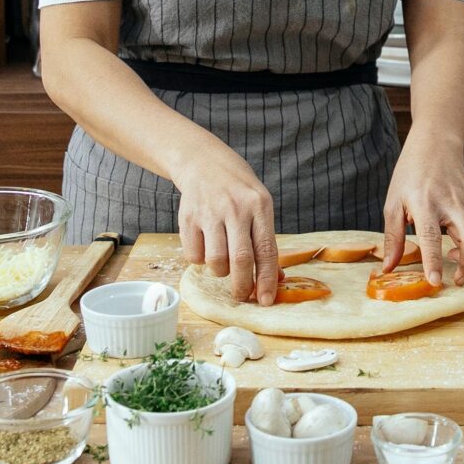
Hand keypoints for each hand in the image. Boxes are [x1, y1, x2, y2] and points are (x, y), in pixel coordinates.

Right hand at [173, 148, 279, 304]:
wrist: (204, 163)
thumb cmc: (239, 191)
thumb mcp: (260, 206)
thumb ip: (266, 241)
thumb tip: (276, 279)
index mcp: (259, 206)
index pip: (266, 250)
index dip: (267, 279)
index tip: (266, 300)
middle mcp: (235, 209)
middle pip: (240, 260)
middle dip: (243, 286)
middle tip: (243, 296)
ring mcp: (209, 213)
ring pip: (216, 262)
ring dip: (221, 272)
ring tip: (224, 262)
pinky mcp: (187, 218)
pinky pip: (194, 256)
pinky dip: (201, 261)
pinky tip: (206, 248)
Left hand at [382, 135, 463, 286]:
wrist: (436, 145)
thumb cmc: (410, 176)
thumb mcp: (393, 204)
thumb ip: (393, 238)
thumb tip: (389, 269)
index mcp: (424, 203)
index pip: (431, 237)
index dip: (434, 262)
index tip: (435, 282)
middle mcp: (451, 203)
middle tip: (457, 280)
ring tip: (455, 258)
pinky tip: (459, 241)